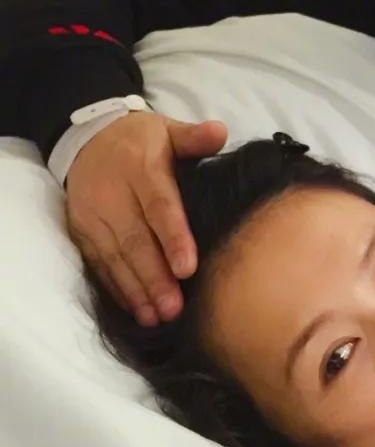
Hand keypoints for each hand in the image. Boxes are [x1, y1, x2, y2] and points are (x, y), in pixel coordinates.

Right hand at [65, 112, 226, 325]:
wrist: (87, 137)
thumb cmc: (141, 139)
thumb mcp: (168, 129)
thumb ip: (194, 137)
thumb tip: (220, 132)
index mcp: (141, 169)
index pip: (160, 207)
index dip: (174, 238)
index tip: (188, 268)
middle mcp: (113, 196)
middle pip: (135, 241)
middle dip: (155, 278)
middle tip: (174, 309)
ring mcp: (94, 216)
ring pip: (115, 258)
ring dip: (136, 290)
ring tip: (156, 317)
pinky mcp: (81, 231)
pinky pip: (98, 264)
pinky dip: (116, 288)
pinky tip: (134, 309)